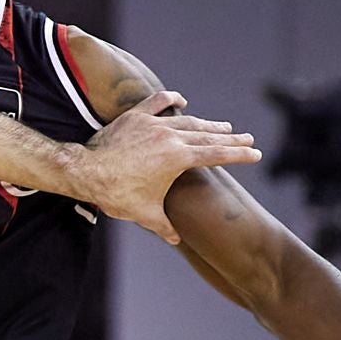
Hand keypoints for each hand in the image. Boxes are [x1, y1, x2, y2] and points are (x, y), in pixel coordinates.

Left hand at [77, 91, 261, 242]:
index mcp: (178, 158)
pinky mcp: (134, 117)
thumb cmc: (116, 194)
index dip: (238, 155)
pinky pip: (157, 102)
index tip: (255, 154)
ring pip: (188, 121)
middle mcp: (170, 137)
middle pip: (208, 136)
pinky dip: (170, 99)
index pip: (217, 155)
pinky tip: (181, 100)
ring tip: (224, 127)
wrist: (85, 172)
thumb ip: (164, 226)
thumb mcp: (145, 213)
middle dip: (231, 139)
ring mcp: (152, 124)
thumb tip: (175, 240)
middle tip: (248, 139)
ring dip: (208, 124)